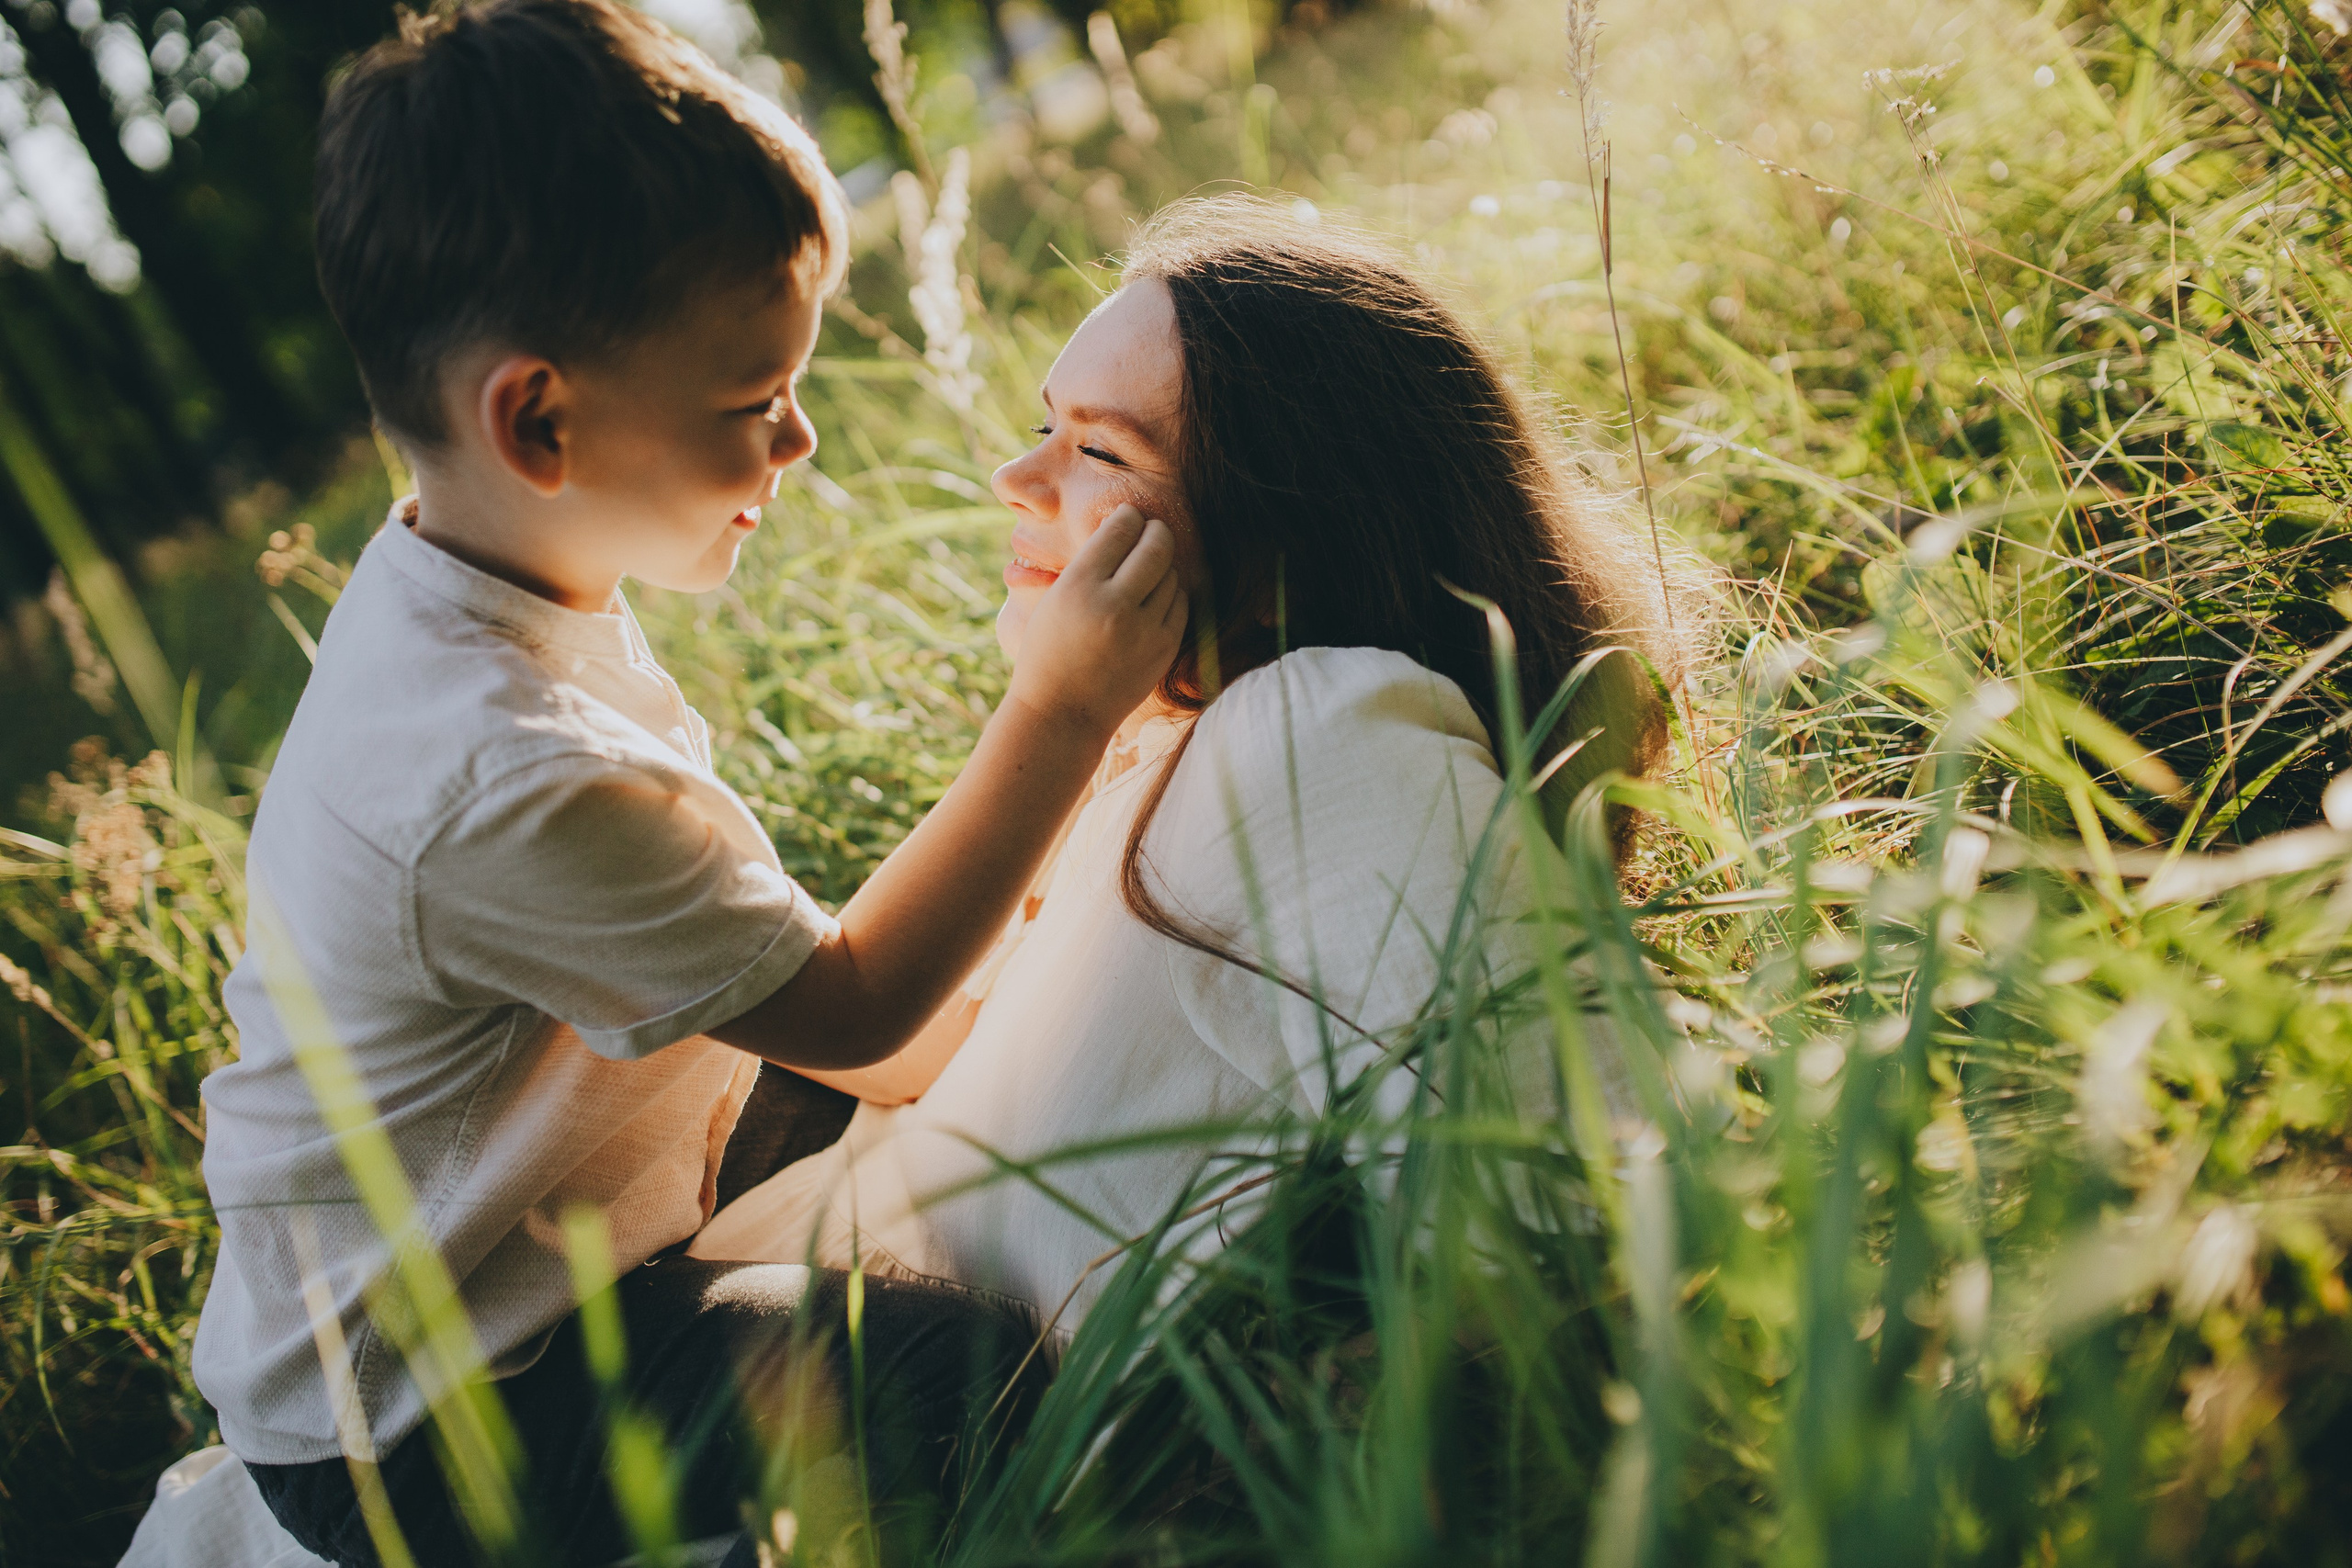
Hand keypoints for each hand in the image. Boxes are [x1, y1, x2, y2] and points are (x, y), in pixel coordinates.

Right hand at [1004, 503, 1186, 738]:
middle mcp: (1115, 604)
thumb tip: (1122, 526)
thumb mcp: (1052, 601)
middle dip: (1156, 530)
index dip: (1128, 516)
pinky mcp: (1164, 649)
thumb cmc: (1049, 653)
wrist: (1062, 713)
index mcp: (1079, 586)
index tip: (1128, 516)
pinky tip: (1156, 596)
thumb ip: (1086, 565)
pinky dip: (1171, 593)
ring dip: (1162, 565)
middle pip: (1156, 545)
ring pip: (1171, 573)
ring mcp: (1144, 629)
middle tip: (1151, 530)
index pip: (1120, 529)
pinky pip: (1181, 603)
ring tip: (1147, 569)